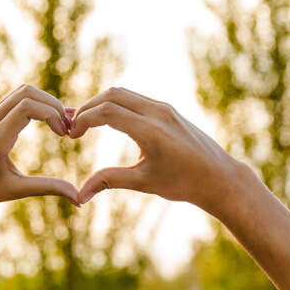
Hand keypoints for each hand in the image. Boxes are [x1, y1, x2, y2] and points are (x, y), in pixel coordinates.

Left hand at [0, 84, 80, 222]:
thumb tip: (78, 197)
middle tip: (67, 126)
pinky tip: (47, 121)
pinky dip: (34, 104)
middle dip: (52, 105)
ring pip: (21, 92)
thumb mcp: (15, 191)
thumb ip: (47, 188)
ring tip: (60, 123)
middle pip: (27, 93)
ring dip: (44, 102)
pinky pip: (14, 100)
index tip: (64, 133)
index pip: (28, 107)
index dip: (52, 114)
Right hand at [68, 87, 243, 210]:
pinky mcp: (168, 110)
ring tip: (85, 124)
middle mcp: (157, 112)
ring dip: (101, 104)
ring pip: (124, 93)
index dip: (83, 120)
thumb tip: (80, 196)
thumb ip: (109, 181)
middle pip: (112, 95)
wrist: (217, 177)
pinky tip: (107, 121)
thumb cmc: (182, 183)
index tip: (71, 135)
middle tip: (73, 128)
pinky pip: (135, 99)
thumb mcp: (143, 183)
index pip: (107, 111)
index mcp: (150, 130)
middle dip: (88, 108)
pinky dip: (116, 105)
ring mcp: (164, 108)